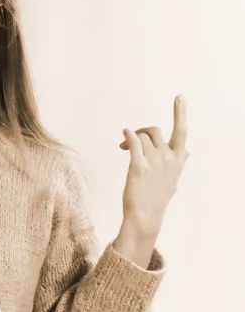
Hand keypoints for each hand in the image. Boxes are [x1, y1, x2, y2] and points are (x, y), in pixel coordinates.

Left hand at [118, 95, 188, 235]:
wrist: (146, 215)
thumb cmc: (158, 196)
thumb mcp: (174, 178)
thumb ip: (179, 162)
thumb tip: (188, 151)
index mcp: (178, 159)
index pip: (182, 131)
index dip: (180, 112)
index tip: (179, 97)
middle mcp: (168, 158)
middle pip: (155, 131)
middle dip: (143, 130)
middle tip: (131, 137)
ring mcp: (154, 162)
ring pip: (142, 138)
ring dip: (131, 138)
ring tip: (124, 147)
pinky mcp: (139, 167)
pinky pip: (133, 143)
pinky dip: (128, 136)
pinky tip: (124, 136)